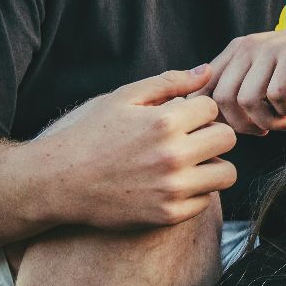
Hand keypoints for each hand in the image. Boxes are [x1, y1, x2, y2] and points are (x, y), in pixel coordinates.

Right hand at [32, 67, 237, 229]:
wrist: (57, 182)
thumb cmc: (90, 134)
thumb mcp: (123, 98)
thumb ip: (169, 82)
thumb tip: (207, 71)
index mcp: (163, 122)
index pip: (212, 107)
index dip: (196, 110)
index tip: (179, 118)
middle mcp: (172, 156)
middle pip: (228, 138)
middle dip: (211, 134)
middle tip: (190, 139)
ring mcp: (172, 188)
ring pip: (227, 173)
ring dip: (212, 165)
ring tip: (188, 162)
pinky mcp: (168, 215)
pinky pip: (206, 200)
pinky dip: (195, 192)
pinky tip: (172, 184)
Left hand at [201, 24, 285, 135]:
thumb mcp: (265, 81)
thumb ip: (238, 94)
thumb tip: (211, 123)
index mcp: (235, 51)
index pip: (204, 90)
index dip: (217, 118)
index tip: (242, 129)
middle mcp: (248, 46)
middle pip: (222, 99)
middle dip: (242, 126)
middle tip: (264, 131)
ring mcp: (270, 47)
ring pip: (247, 99)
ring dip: (267, 121)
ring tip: (283, 122)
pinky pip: (276, 95)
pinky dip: (285, 111)